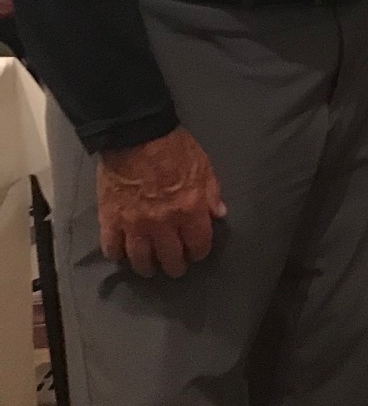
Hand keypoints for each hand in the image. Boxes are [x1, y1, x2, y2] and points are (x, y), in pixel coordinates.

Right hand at [97, 127, 225, 277]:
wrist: (136, 136)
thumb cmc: (175, 149)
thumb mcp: (204, 167)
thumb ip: (212, 194)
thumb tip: (220, 215)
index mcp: (189, 209)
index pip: (198, 243)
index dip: (199, 252)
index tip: (197, 253)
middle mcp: (163, 223)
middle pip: (170, 257)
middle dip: (175, 266)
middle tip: (175, 268)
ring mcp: (134, 224)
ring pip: (140, 260)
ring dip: (147, 268)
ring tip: (150, 269)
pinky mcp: (110, 220)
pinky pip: (112, 248)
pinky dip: (117, 255)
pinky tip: (122, 256)